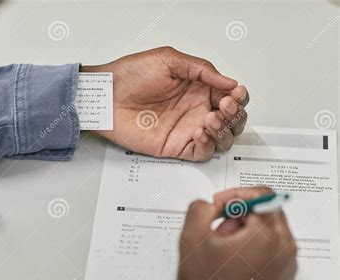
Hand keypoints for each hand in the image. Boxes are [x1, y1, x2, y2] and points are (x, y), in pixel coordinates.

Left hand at [81, 47, 248, 160]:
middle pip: (232, 119)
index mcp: (197, 88)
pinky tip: (201, 131)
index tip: (236, 93)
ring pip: (221, 138)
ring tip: (211, 118)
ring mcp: (187, 129)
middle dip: (236, 114)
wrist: (107, 97)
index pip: (230, 96)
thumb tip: (230, 82)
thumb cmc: (130, 76)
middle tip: (225, 106)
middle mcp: (195, 109)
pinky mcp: (176, 146)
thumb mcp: (169, 60)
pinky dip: (208, 145)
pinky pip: (202, 152)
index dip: (239, 96)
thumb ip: (202, 69)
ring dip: (225, 130)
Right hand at [178, 187, 296, 279]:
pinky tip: (232, 265)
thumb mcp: (192, 238)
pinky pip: (271, 253)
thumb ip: (199, 208)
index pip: (261, 195)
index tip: (220, 204)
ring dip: (244, 234)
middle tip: (218, 231)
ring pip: (268, 234)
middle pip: (265, 214)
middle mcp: (284, 250)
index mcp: (268, 236)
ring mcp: (286, 267)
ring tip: (222, 252)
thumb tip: (209, 205)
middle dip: (238, 216)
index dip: (235, 194)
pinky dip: (253, 252)